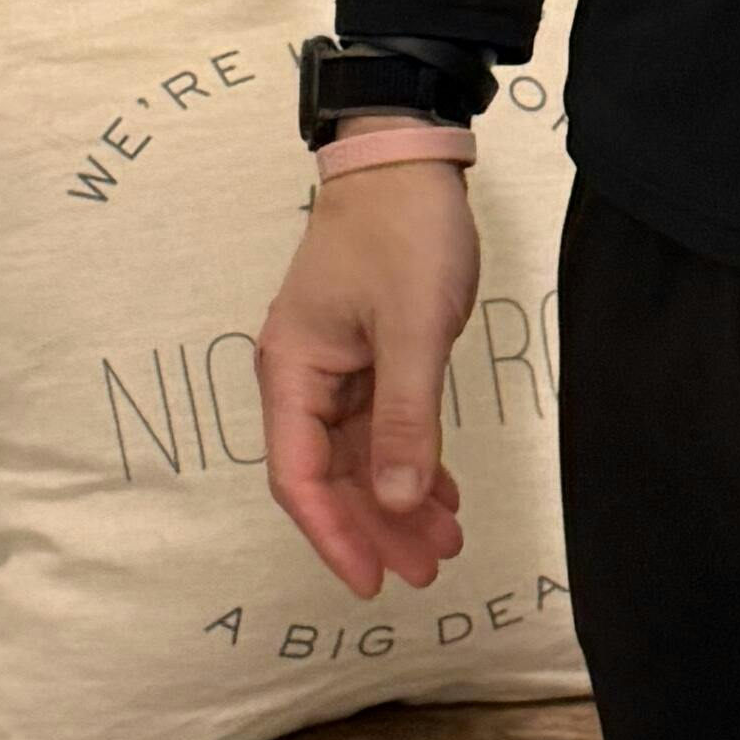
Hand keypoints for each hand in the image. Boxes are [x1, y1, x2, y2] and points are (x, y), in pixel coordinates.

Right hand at [256, 163, 478, 594]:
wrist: (408, 158)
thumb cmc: (402, 229)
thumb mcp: (414, 329)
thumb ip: (405, 419)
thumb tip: (393, 501)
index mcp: (293, 370)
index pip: (299, 477)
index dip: (334, 536)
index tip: (371, 581)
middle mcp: (303, 376)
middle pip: (331, 477)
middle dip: (375, 529)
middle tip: (427, 572)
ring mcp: (335, 367)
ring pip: (360, 458)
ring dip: (398, 502)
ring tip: (445, 544)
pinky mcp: (368, 357)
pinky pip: (382, 428)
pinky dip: (410, 463)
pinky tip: (442, 495)